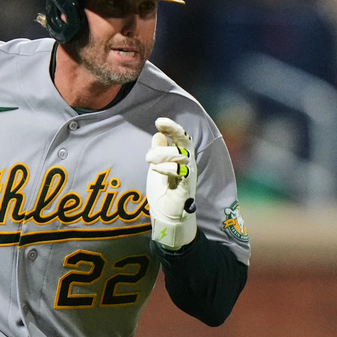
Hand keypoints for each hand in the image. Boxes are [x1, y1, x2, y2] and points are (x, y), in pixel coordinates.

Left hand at [145, 117, 196, 249]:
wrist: (167, 216)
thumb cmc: (164, 191)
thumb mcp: (158, 166)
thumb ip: (159, 151)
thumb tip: (158, 134)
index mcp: (182, 157)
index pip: (181, 137)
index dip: (172, 127)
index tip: (159, 121)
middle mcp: (188, 164)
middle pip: (186, 142)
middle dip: (174, 132)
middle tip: (156, 132)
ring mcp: (187, 176)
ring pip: (181, 156)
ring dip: (164, 153)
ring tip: (149, 159)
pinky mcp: (185, 189)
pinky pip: (180, 174)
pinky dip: (167, 168)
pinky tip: (156, 169)